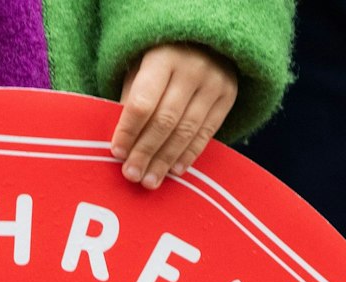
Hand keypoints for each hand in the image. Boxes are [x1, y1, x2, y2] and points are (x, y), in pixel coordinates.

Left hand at [110, 43, 239, 188]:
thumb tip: (122, 141)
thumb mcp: (140, 65)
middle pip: (165, 121)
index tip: (116, 153)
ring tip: (150, 181)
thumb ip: (132, 96)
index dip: (128, 131)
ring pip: (186, 131)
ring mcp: (214, 83)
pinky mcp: (229, 96)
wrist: (207, 38)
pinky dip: (189, 154)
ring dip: (166, 160)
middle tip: (132, 175)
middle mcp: (192, 69)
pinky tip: (174, 170)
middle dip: (146, 152)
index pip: (143, 102)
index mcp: (163, 58)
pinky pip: (206, 133)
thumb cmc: (161, 56)